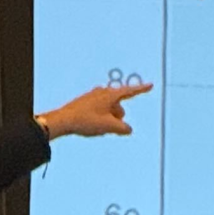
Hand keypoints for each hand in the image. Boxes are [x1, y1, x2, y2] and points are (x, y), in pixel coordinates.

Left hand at [37, 81, 152, 138]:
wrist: (63, 121)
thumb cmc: (86, 121)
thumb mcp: (109, 127)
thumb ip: (123, 128)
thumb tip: (128, 129)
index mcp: (110, 95)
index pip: (130, 92)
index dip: (141, 90)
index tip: (151, 85)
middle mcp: (102, 92)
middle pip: (119, 107)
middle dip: (118, 118)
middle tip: (108, 128)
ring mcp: (93, 96)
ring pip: (109, 110)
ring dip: (108, 120)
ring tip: (96, 128)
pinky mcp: (86, 102)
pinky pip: (100, 112)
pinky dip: (100, 119)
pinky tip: (90, 126)